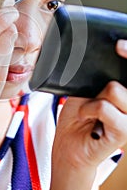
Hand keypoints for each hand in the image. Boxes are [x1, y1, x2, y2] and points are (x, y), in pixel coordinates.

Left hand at [53, 39, 126, 170]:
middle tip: (119, 47)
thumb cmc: (78, 116)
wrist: (69, 146)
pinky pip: (104, 107)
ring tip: (88, 108)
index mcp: (124, 91)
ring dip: (94, 96)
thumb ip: (97, 78)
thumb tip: (99, 56)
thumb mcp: (86, 90)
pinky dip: (88, 109)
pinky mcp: (123, 132)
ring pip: (115, 89)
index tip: (121, 43)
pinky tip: (85, 117)